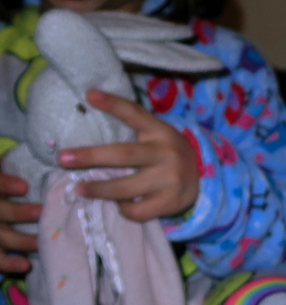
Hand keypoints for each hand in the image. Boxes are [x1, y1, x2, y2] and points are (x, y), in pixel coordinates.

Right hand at [0, 169, 39, 272]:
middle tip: (40, 213)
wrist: (1, 206)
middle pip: (0, 211)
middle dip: (18, 213)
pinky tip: (25, 265)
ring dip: (20, 240)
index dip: (5, 184)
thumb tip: (52, 148)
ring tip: (39, 242)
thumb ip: (18, 162)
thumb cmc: (7, 184)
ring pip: (1, 235)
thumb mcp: (7, 170)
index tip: (24, 186)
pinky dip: (8, 263)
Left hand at [58, 88, 200, 221]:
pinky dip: (123, 208)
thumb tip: (92, 102)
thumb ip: (133, 124)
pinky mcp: (171, 202)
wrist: (204, 178)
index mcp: (161, 132)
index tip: (89, 95)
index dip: (113, 104)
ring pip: (125, 188)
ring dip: (98, 189)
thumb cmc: (166, 154)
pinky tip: (122, 203)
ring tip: (80, 189)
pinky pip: (136, 210)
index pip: (135, 114)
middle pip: (123, 155)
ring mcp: (170, 179)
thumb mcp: (156, 134)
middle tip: (63, 158)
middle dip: (90, 156)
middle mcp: (167, 153)